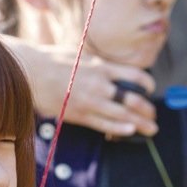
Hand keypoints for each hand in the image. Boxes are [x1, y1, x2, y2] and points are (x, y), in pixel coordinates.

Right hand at [6, 38, 157, 137]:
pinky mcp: (80, 114)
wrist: (31, 71)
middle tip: (155, 116)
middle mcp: (99, 84)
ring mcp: (90, 100)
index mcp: (102, 67)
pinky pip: (104, 124)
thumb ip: (101, 64)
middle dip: (148, 109)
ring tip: (151, 129)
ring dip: (140, 123)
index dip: (147, 84)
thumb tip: (119, 71)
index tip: (150, 90)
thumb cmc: (56, 61)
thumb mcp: (83, 55)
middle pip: (133, 99)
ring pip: (122, 115)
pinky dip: (119, 129)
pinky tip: (130, 131)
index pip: (135, 76)